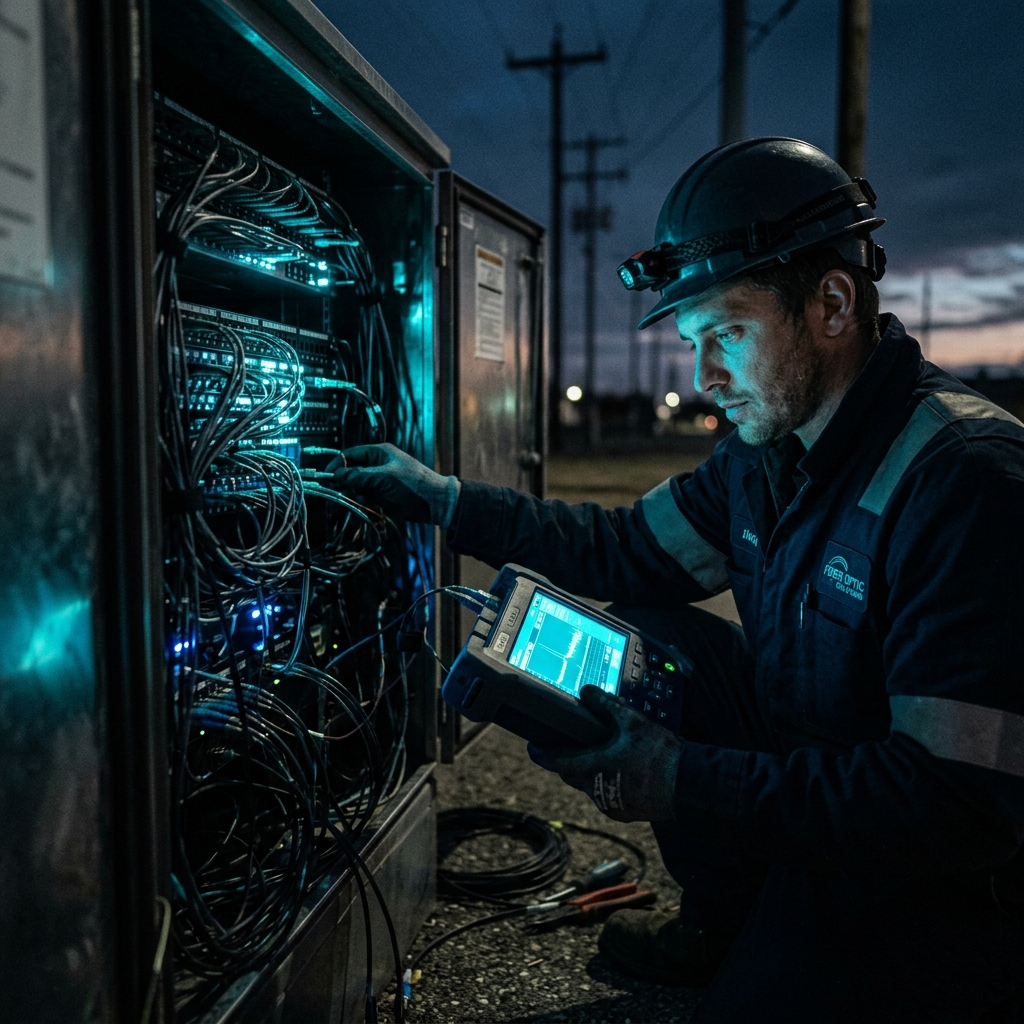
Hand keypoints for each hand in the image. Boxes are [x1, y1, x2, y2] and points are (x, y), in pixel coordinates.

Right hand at [327, 444, 460, 526]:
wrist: (434, 503)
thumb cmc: (414, 484)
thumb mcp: (385, 478)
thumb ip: (360, 476)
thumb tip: (338, 474)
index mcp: (380, 453)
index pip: (352, 454)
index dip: (338, 463)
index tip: (328, 474)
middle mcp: (377, 465)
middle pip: (352, 470)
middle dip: (343, 479)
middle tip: (336, 489)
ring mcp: (379, 480)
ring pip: (357, 484)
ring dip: (351, 491)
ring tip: (350, 497)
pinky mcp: (382, 495)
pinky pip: (364, 495)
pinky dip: (359, 499)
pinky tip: (359, 502)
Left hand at [528, 685, 680, 822]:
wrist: (689, 785)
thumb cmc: (661, 756)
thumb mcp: (632, 722)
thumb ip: (606, 705)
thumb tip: (586, 692)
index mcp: (595, 768)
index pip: (558, 762)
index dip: (542, 754)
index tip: (533, 749)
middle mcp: (599, 790)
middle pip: (572, 775)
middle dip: (568, 761)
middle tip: (569, 747)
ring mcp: (612, 804)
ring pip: (591, 786)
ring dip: (591, 772)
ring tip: (602, 755)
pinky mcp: (626, 812)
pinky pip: (607, 796)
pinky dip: (607, 783)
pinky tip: (621, 772)